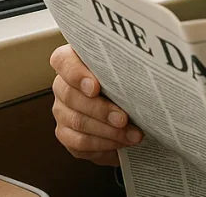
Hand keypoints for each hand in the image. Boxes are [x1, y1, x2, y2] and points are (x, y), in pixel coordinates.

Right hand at [50, 44, 143, 165]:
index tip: (95, 87)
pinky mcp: (66, 134)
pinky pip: (79, 142)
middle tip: (123, 118)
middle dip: (101, 110)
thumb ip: (125, 68)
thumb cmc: (128, 84)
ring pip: (77, 121)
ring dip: (108, 131)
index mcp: (74, 62)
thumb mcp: (128, 72)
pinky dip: (103, 144)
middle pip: (71, 96)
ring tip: (132, 134)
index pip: (63, 61)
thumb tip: (143, 73)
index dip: (76, 74)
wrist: (131, 112)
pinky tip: (122, 143)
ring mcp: (62, 110)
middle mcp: (63, 86)